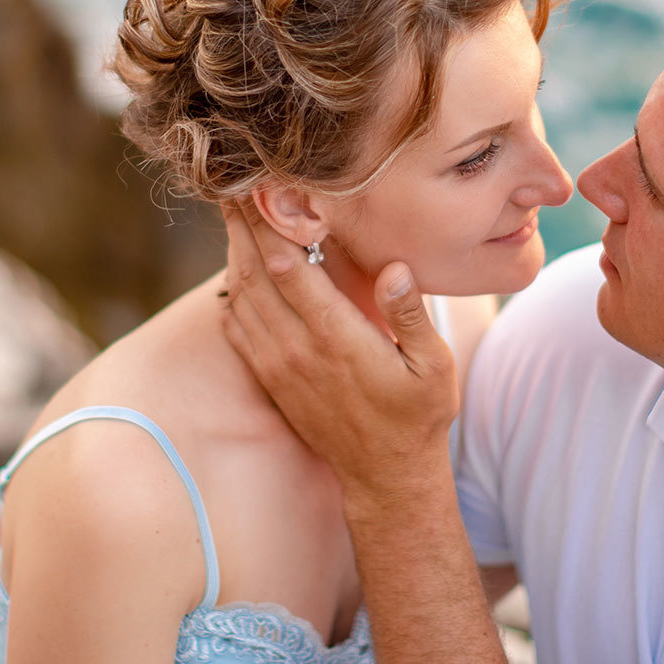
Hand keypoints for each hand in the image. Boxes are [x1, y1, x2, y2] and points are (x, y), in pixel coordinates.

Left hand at [218, 201, 458, 512]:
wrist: (385, 477)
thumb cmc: (417, 417)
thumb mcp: (433, 366)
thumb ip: (410, 315)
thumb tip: (394, 269)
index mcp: (336, 338)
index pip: (290, 268)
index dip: (270, 225)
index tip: (260, 187)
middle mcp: (297, 349)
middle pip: (255, 274)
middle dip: (243, 227)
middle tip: (230, 186)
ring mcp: (278, 365)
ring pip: (241, 297)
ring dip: (234, 254)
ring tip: (230, 215)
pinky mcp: (271, 379)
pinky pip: (238, 327)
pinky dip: (232, 292)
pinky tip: (235, 268)